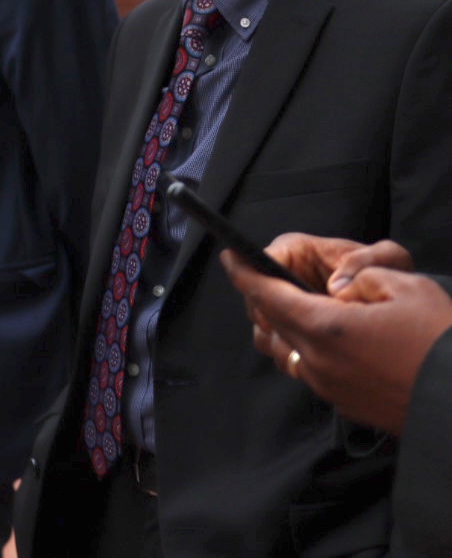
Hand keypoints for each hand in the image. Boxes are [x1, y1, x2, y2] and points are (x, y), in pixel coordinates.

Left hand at [222, 245, 451, 433]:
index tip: (231, 257)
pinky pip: (307, 369)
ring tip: (298, 304)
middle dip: (265, 296)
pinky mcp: (343, 403)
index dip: (245, 273)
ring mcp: (327, 387)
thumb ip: (363, 276)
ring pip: (285, 349)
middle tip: (271, 275)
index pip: (267, 295)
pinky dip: (304, 348)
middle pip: (271, 322)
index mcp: (324, 328)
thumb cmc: (443, 343)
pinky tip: (328, 336)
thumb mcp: (408, 288)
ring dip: (282, 325)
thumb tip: (337, 286)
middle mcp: (316, 361)